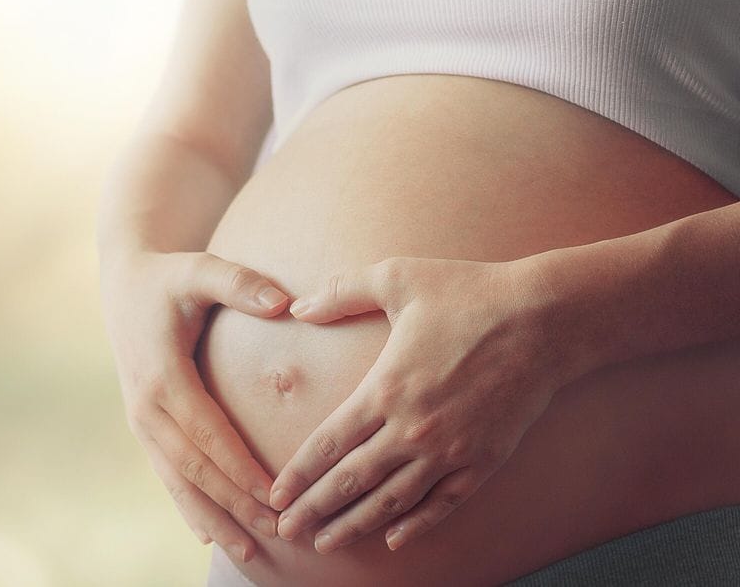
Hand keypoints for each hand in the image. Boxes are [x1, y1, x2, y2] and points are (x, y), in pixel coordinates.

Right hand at [98, 250, 288, 562]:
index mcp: (161, 376)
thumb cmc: (168, 277)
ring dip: (212, 517)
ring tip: (247, 552)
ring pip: (178, 482)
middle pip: (194, 469)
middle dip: (234, 505)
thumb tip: (285, 303)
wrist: (124, 284)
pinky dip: (188, 505)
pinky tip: (209, 533)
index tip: (274, 497)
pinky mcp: (144, 426)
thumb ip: (240, 283)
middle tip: (275, 534)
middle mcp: (146, 407)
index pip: (207, 435)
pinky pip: (167, 473)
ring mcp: (141, 421)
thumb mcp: (199, 269)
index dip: (239, 469)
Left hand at [268, 256, 575, 552]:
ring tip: (326, 544)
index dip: (298, 475)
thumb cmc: (470, 293)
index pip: (328, 444)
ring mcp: (450, 450)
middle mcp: (413, 428)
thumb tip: (298, 305)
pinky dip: (416, 525)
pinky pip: (443, 504)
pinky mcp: (484, 461)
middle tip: (286, 533)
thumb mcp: (398, 277)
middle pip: (352, 481)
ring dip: (355, 525)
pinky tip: (394, 539)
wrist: (546, 319)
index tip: (275, 497)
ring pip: (392, 501)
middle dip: (314, 510)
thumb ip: (342, 292)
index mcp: (386, 388)